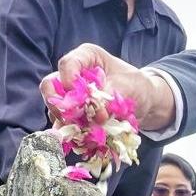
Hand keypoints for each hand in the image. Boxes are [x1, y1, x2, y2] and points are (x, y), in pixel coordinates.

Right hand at [40, 44, 174, 132]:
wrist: (144, 102)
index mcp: (86, 57)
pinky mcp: (73, 113)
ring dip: (67, 121)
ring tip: (84, 131)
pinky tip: (80, 138)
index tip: (78, 94)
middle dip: (58, 103)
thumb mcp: (128, 85)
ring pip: (55, 107)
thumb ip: (109, 95)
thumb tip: (97, 112)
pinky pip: (63, 124)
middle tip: (70, 117)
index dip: (68, 79)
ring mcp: (70, 95)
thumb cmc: (136, 85)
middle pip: (50, 86)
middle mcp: (73, 74)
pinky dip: (70, 132)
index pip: (67, 64)